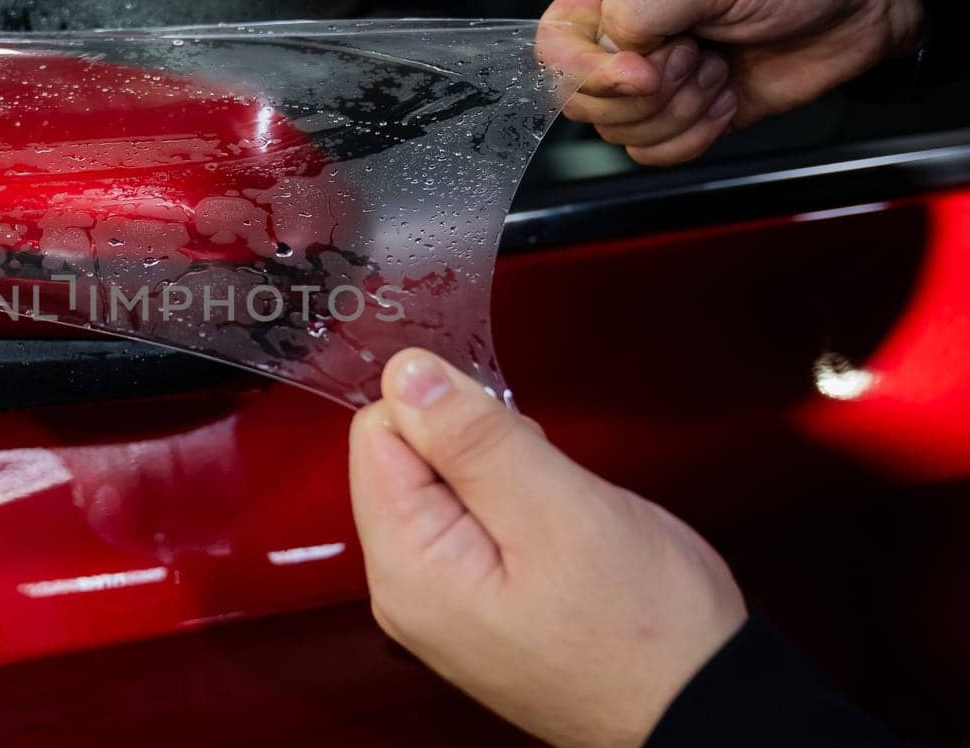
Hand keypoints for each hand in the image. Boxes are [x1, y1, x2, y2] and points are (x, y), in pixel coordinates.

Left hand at [348, 349, 747, 746]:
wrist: (702, 708)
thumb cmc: (645, 631)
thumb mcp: (559, 511)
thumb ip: (474, 438)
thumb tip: (405, 372)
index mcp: (407, 567)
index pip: (379, 433)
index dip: (447, 412)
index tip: (510, 440)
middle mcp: (405, 589)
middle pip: (407, 458)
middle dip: (478, 446)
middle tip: (547, 489)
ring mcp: (439, 600)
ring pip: (445, 485)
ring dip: (504, 476)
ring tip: (561, 517)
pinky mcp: (474, 601)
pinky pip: (473, 520)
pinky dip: (517, 506)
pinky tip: (562, 536)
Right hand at [540, 0, 923, 165]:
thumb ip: (642, 5)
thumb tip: (614, 57)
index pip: (555, 44)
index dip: (585, 71)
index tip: (641, 70)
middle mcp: (628, 35)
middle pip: (584, 99)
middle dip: (644, 93)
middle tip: (695, 56)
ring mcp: (661, 78)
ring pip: (621, 131)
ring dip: (677, 113)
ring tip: (719, 70)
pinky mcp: (694, 114)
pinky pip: (658, 152)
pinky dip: (694, 137)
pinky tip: (729, 97)